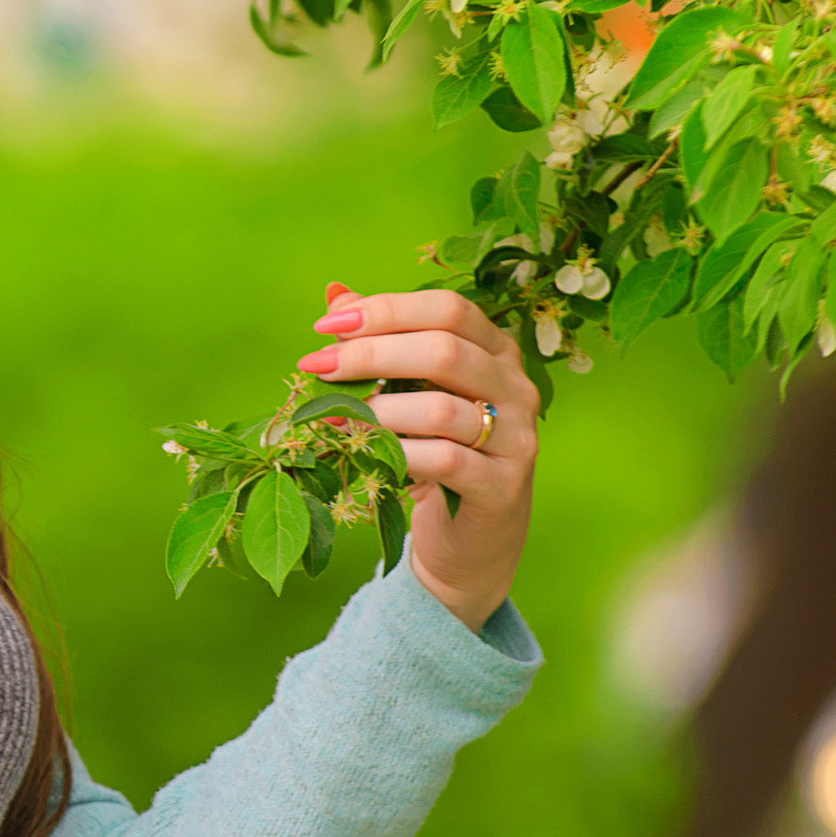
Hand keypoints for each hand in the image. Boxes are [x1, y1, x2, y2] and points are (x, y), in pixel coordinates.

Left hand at [295, 279, 539, 630]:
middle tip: (318, 368)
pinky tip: (364, 455)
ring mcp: (517, 438)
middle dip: (371, 355)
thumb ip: (381, 344)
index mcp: (496, 352)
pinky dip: (396, 454)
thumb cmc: (436, 453)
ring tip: (332, 419)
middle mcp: (517, 388)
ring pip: (441, 409)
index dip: (387, 310)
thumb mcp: (409, 394)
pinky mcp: (502, 487)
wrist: (471, 540)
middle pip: (444, 350)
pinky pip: (445, 461)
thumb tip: (336, 297)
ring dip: (375, 410)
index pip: (449, 310)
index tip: (326, 325)